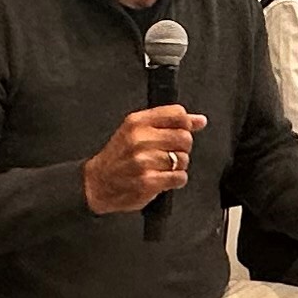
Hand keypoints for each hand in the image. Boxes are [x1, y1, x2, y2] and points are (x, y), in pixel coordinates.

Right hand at [81, 103, 203, 214]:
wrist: (97, 183)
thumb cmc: (120, 156)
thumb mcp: (137, 131)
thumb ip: (170, 123)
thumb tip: (200, 120)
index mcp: (137, 122)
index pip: (177, 114)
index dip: (185, 124)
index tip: (180, 132)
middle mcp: (139, 138)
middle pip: (184, 137)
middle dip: (182, 148)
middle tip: (168, 154)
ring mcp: (143, 160)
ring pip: (183, 159)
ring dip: (177, 166)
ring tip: (161, 168)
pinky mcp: (148, 181)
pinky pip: (179, 177)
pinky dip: (175, 180)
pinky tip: (163, 178)